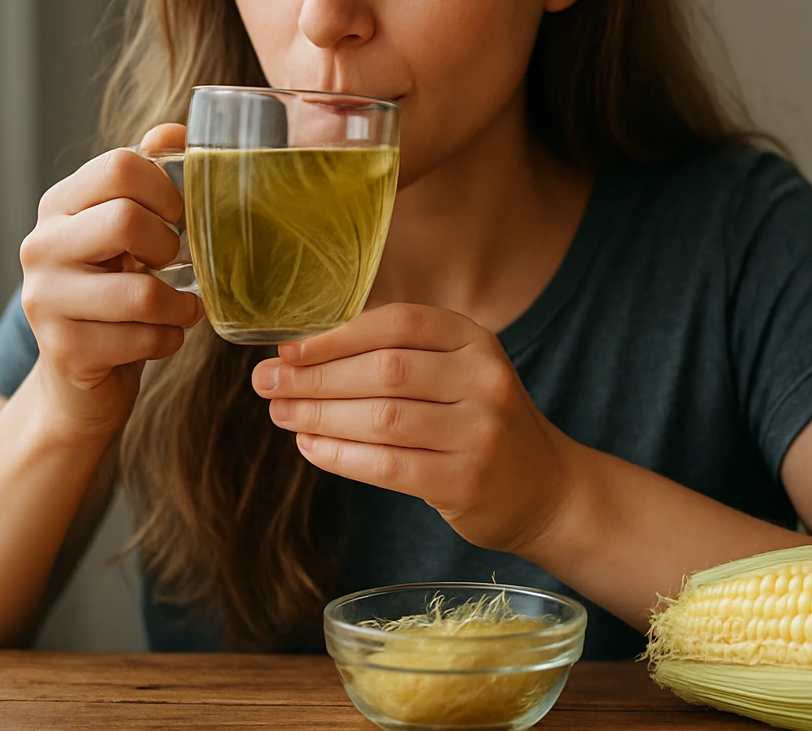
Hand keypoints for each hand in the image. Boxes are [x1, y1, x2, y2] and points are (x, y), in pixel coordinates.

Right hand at [19, 123, 202, 440]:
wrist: (79, 379)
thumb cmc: (115, 292)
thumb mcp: (128, 230)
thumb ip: (149, 177)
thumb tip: (171, 132)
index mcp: (59, 206)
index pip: (120, 166)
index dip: (166, 190)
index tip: (175, 216)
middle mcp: (41, 246)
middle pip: (126, 220)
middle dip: (170, 246)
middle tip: (173, 264)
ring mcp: (44, 299)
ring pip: (142, 292)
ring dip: (180, 305)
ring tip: (180, 308)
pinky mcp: (63, 350)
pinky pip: (145, 338)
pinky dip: (169, 340)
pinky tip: (160, 337)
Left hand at [251, 304, 580, 555]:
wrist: (544, 487)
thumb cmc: (478, 421)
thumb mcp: (458, 371)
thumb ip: (398, 355)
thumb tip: (302, 354)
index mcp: (475, 340)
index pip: (398, 323)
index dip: (337, 335)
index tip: (286, 349)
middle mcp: (483, 379)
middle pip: (384, 371)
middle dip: (316, 378)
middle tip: (267, 384)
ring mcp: (480, 432)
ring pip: (381, 419)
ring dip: (320, 417)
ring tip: (281, 415)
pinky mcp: (466, 481)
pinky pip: (388, 466)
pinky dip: (341, 457)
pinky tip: (311, 448)